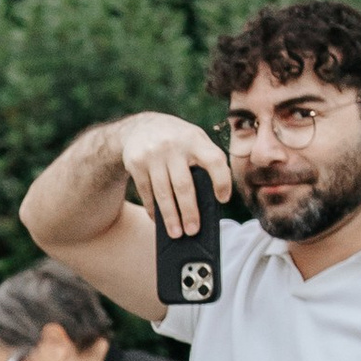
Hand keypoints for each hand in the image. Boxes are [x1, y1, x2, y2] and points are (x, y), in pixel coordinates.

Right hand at [118, 110, 233, 243]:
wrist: (141, 126)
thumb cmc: (178, 140)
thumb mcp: (194, 140)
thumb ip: (206, 160)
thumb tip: (213, 199)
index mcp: (195, 140)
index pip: (214, 160)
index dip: (222, 181)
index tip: (223, 200)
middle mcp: (174, 146)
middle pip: (184, 185)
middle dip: (189, 211)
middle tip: (193, 231)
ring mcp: (152, 155)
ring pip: (163, 192)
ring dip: (170, 216)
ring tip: (176, 233)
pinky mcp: (136, 163)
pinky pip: (146, 192)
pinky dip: (153, 208)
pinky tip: (159, 220)